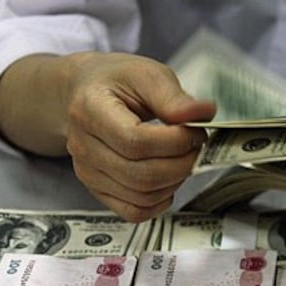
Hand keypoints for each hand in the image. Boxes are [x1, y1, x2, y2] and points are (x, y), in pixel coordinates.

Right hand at [0, 52, 215, 222]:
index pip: (136, 142)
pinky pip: (134, 211)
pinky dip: (159, 202)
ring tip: (183, 157)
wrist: (86, 93)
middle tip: (197, 146)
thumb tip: (203, 113)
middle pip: (141, 175)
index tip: (195, 131)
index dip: (175, 142)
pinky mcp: (97, 189)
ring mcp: (87, 172)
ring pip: (141, 196)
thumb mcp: (146, 74)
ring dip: (175, 181)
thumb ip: (174, 98)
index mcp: (90, 110)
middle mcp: (83, 146)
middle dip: (182, 164)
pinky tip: (169, 180)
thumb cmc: (117, 82)